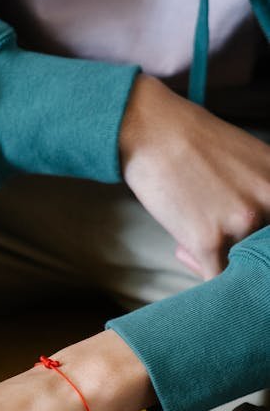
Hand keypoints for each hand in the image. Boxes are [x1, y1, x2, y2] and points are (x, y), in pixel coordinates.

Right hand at [120, 75, 269, 278]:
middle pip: (261, 251)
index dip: (259, 241)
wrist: (152, 132)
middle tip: (216, 235)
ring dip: (215, 257)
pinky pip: (215, 279)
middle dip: (239, 251)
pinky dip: (200, 270)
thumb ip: (262, 194)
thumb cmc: (193, 143)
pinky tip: (185, 249)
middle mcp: (269, 201)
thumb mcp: (249, 161)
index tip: (245, 240)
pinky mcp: (208, 241)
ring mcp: (241, 223)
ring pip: (239, 266)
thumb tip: (258, 234)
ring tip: (191, 233)